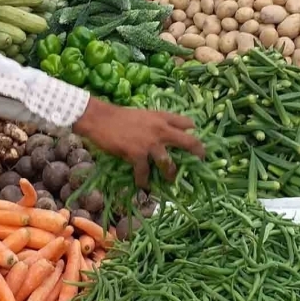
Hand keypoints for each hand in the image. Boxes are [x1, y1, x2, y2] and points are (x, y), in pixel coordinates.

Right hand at [72, 98, 202, 187]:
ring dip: (170, 174)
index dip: (194, 132)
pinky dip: (144, 181)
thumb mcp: (143, 115)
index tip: (197, 141)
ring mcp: (150, 143)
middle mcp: (160, 130)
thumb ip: (156, 124)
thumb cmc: (119, 117)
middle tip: (200, 161)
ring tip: (170, 180)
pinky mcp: (137, 154)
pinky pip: (144, 172)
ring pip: (168, 164)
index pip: (186, 123)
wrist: (99, 118)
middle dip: (198, 153)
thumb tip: (165, 135)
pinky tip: (144, 185)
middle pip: (188, 142)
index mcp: (161, 118)